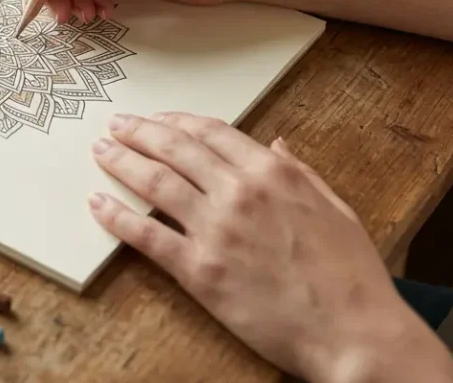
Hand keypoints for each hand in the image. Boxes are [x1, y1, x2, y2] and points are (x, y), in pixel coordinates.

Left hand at [87, 112, 452, 382]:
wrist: (354, 332)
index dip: (177, 122)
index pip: (211, 132)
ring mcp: (215, 230)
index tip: (157, 119)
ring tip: (100, 150)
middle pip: (175, 149)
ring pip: (154, 183)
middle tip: (115, 124)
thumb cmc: (352, 276)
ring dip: (121, 161)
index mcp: (273, 174)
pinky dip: (117, 217)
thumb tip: (275, 144)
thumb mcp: (335, 208)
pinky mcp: (199, 270)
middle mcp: (239, 193)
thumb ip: (299, 172)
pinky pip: (147, 235)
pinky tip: (98, 204)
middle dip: (139, 131)